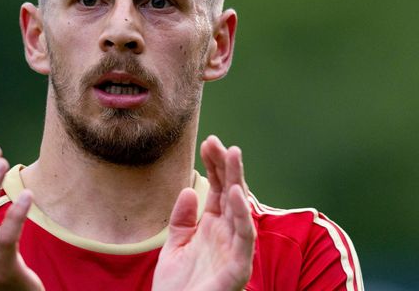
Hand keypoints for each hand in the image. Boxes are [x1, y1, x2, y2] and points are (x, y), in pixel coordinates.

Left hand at [152, 135, 255, 290]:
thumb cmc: (177, 287)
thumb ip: (182, 218)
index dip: (215, 166)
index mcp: (213, 227)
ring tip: (232, 155)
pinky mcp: (239, 267)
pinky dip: (241, 214)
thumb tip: (189, 189)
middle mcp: (227, 235)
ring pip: (241, 210)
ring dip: (238, 182)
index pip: (218, 190)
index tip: (208, 142)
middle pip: (231, 194)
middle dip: (227, 167)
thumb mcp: (175, 245)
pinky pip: (244, 237)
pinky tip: (234, 192)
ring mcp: (235, 250)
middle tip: (219, 143)